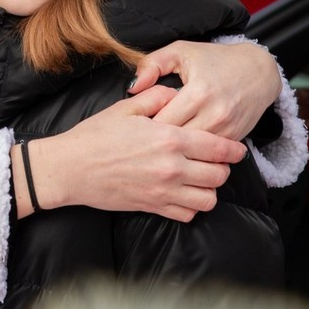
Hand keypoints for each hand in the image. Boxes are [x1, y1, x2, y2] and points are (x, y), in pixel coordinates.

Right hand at [27, 86, 245, 222]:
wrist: (71, 168)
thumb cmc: (95, 136)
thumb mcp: (126, 108)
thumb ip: (157, 97)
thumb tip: (177, 94)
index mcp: (169, 139)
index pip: (217, 148)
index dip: (233, 149)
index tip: (237, 149)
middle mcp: (172, 168)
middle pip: (219, 175)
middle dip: (222, 168)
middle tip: (214, 161)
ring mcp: (164, 191)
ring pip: (209, 199)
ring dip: (209, 189)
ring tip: (200, 179)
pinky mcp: (153, 207)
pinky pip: (188, 214)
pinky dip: (192, 206)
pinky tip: (183, 193)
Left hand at [129, 39, 280, 139]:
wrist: (258, 71)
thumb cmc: (215, 60)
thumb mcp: (181, 51)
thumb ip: (152, 65)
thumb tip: (132, 86)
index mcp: (197, 93)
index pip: (162, 122)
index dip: (145, 126)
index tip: (136, 126)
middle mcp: (214, 114)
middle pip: (175, 142)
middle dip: (157, 141)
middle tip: (143, 138)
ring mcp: (226, 130)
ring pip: (192, 152)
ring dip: (176, 150)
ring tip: (161, 144)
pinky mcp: (235, 139)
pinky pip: (208, 154)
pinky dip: (194, 151)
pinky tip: (183, 146)